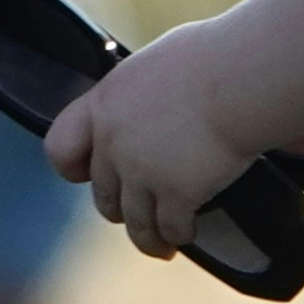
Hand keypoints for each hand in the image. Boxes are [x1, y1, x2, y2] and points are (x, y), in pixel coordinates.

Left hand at [41, 25, 265, 262]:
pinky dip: (179, 235)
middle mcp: (114, 143)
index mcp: (104, 104)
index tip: (88, 175)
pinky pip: (171, 228)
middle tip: (140, 216)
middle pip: (103, 195)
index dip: (74, 167)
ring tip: (162, 246)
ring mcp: (143, 172)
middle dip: (121, 210)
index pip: (61, 146)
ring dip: (149, 238)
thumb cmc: (213, 58)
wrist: (242, 78)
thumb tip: (154, 98)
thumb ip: (142, 93)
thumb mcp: (157, 65)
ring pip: (135, 222)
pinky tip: (188, 234)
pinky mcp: (176, 194)